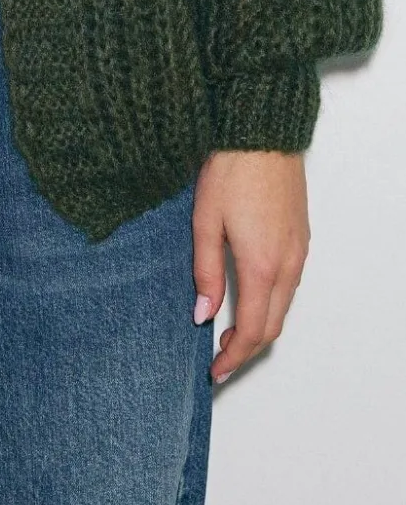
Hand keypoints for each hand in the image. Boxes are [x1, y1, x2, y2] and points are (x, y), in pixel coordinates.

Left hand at [191, 150, 309, 383]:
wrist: (261, 133)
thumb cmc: (231, 171)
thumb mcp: (205, 222)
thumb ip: (206, 272)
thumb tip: (203, 314)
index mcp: (261, 265)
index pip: (253, 330)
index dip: (234, 357)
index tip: (215, 370)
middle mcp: (287, 265)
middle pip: (273, 326)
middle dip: (247, 349)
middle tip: (220, 358)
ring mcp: (299, 251)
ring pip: (283, 306)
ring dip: (260, 326)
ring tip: (230, 331)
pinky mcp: (301, 238)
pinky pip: (290, 285)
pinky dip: (271, 303)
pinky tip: (250, 297)